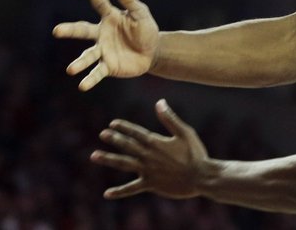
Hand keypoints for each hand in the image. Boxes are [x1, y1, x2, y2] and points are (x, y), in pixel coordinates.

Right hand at [53, 0, 158, 90]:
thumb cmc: (145, 29)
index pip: (99, 3)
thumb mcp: (140, 12)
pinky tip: (82, 86)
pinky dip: (90, 79)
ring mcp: (103, 51)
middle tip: (56, 31)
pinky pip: (97, 73)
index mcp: (110, 17)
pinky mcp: (108, 66)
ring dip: (80, 63)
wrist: (153, 52)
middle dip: (70, 31)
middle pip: (83, 30)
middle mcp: (101, 34)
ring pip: (88, 56)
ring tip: (71, 70)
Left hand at [91, 99, 207, 199]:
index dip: (124, 127)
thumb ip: (170, 118)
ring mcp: (148, 171)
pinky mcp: (150, 184)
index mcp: (156, 143)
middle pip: (127, 146)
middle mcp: (149, 156)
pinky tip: (107, 193)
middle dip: (114, 139)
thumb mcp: (185, 132)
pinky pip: (132, 188)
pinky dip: (119, 191)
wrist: (201, 177)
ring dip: (109, 159)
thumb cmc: (196, 153)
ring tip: (94, 156)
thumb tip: (159, 102)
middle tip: (102, 134)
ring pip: (124, 163)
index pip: (136, 133)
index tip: (113, 123)